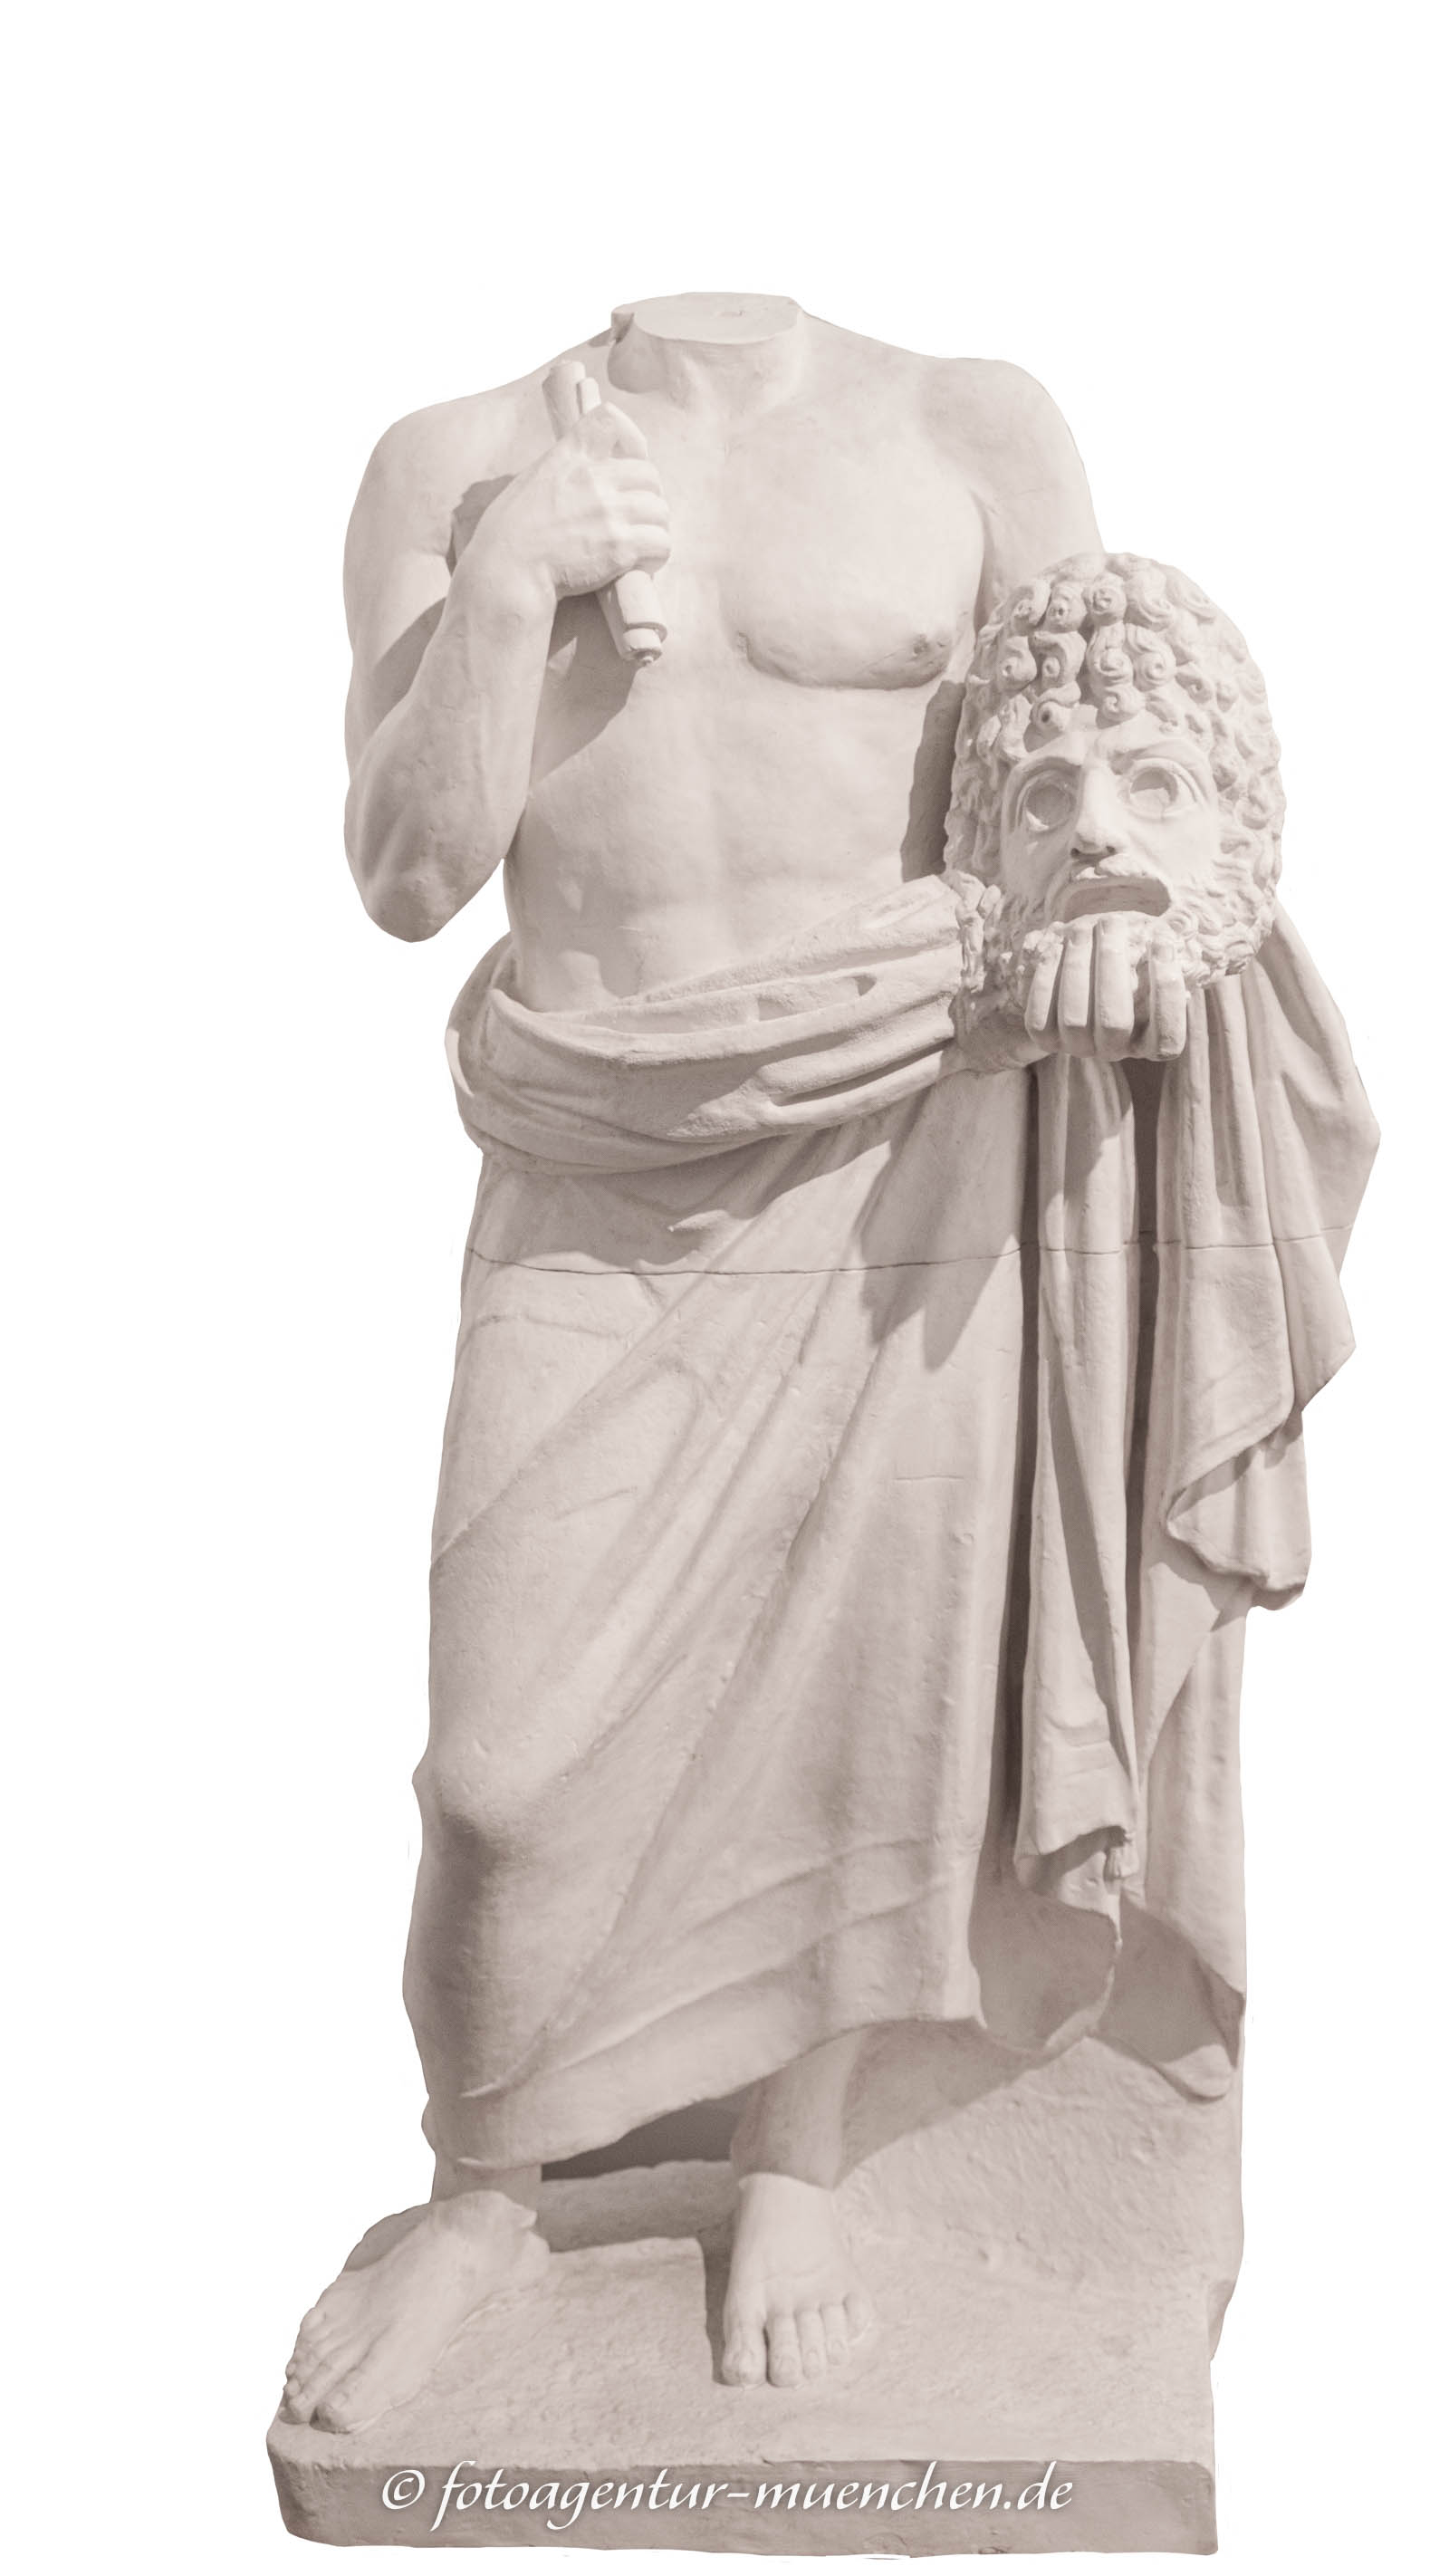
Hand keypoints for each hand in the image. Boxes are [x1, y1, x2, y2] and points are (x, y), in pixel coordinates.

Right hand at [466, 403, 669, 601]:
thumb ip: (563, 467)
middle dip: (647, 495)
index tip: (629, 458)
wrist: (507, 572)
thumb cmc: (511, 533)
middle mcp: (594, 478)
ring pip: (660, 510)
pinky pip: (661, 543)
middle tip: (636, 516)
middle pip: (648, 474)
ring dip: (654, 527)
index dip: (629, 437)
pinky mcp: (620, 547)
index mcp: (570, 456)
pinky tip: (641, 562)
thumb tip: (585, 468)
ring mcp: (610, 512)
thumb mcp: (532, 480)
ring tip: (640, 543)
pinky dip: (656, 554)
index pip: (610, 421)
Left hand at [1023, 916, 1188, 1059]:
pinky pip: (1038, 1018)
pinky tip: (1056, 944)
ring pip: (1075, 1020)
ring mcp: (1078, 1048)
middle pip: (1114, 1022)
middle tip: (1112, 921)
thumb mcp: (1152, 951)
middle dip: (1111, 965)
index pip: (1166, 1039)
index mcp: (1150, 1041)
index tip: (1163, 942)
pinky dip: (1046, 979)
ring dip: (1077, 967)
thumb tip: (1173, 930)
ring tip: (1082, 927)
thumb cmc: (1131, 956)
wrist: (1083, 968)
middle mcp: (1115, 1050)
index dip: (1167, 992)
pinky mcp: (1046, 1039)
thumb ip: (1166, 944)